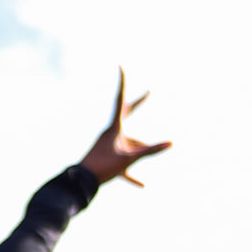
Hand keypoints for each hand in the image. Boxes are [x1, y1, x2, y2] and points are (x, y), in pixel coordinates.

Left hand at [79, 71, 170, 186]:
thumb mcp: (129, 158)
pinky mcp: (107, 160)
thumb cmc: (103, 167)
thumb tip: (171, 143)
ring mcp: (109, 146)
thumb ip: (150, 151)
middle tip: (148, 93)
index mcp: (114, 128)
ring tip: (142, 176)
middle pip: (126, 114)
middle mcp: (111, 134)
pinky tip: (142, 185)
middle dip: (138, 104)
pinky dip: (132, 175)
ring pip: (129, 146)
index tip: (121, 66)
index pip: (121, 101)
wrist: (80, 183)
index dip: (122, 83)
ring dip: (138, 155)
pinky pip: (123, 166)